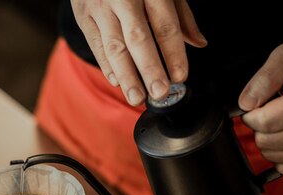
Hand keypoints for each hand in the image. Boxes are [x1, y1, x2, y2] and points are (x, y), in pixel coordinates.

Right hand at [71, 0, 206, 105]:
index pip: (164, 25)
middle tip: (159, 93)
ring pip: (114, 47)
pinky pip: (96, 46)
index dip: (173, 52)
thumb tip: (199, 43)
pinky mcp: (83, 17)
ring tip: (137, 97)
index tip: (180, 75)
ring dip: (126, 76)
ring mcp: (100, 8)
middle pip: (137, 38)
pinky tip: (118, 82)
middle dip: (149, 68)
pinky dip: (107, 66)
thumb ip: (181, 15)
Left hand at [239, 40, 282, 174]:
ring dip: (269, 139)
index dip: (251, 113)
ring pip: (270, 155)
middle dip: (260, 126)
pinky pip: (281, 165)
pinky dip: (278, 152)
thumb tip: (246, 103)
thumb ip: (264, 78)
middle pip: (264, 141)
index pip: (262, 123)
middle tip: (274, 110)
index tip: (260, 103)